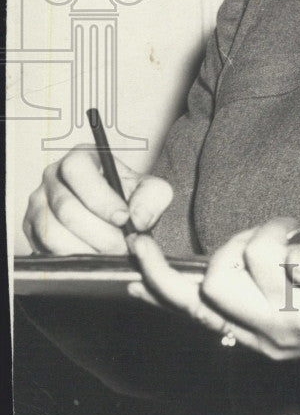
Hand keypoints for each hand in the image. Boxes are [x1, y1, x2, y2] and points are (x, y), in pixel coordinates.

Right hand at [23, 147, 172, 254]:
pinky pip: (47, 249)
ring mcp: (38, 203)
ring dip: (87, 248)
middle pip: (66, 208)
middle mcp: (53, 176)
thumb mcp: (150, 192)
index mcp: (80, 157)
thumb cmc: (129, 199)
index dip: (100, 197)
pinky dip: (74, 257)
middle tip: (122, 246)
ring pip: (54, 232)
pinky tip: (94, 254)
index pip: (78, 170)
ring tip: (111, 253)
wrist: (114, 220)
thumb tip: (137, 219)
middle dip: (100, 233)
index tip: (124, 219)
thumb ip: (153, 198)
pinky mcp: (32, 229)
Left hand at [128, 218, 299, 375]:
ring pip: (192, 307)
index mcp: (297, 317)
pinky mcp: (249, 338)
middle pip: (211, 286)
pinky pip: (197, 319)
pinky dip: (166, 296)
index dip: (267, 236)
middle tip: (266, 237)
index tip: (292, 227)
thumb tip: (290, 257)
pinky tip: (139, 283)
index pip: (251, 266)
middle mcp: (267, 335)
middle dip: (233, 247)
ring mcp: (254, 340)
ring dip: (194, 267)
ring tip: (234, 246)